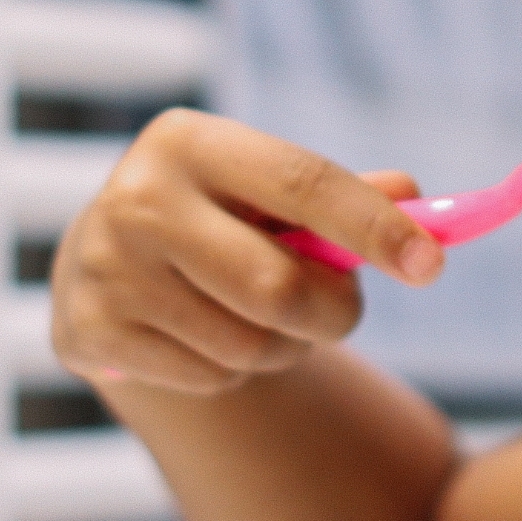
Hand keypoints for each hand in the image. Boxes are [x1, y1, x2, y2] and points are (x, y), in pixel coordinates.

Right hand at [48, 110, 443, 397]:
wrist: (98, 262)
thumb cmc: (215, 219)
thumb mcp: (266, 192)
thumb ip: (341, 195)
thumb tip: (412, 194)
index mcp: (191, 141)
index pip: (301, 183)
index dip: (373, 226)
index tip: (431, 264)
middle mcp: (139, 198)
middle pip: (278, 288)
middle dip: (333, 314)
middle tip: (340, 313)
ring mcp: (107, 268)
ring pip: (249, 345)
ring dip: (282, 348)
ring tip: (257, 319)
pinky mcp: (90, 331)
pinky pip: (209, 379)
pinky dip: (229, 373)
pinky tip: (201, 338)